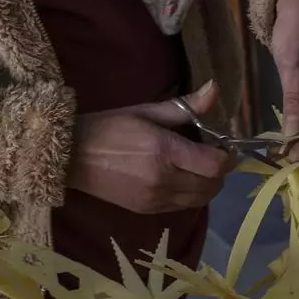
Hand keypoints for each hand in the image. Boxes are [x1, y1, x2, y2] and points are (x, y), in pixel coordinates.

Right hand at [67, 81, 235, 213]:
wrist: (71, 157)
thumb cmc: (109, 128)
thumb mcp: (146, 112)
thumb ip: (185, 106)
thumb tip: (215, 88)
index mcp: (165, 152)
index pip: (214, 165)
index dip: (227, 156)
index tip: (224, 145)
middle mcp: (164, 180)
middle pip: (213, 185)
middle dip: (220, 171)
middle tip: (211, 155)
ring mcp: (156, 199)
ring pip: (201, 200)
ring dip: (208, 184)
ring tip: (197, 167)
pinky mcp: (148, 210)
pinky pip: (183, 206)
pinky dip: (191, 195)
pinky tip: (181, 178)